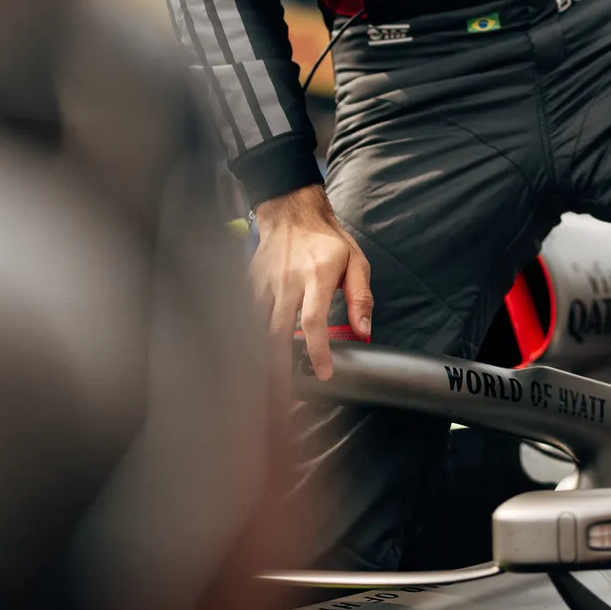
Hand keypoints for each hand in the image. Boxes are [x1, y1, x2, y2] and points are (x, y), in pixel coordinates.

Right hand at [250, 183, 372, 380]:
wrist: (291, 213)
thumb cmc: (327, 240)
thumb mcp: (356, 262)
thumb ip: (360, 297)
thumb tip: (364, 331)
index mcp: (317, 275)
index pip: (314, 321)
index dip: (317, 351)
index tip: (324, 374)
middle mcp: (288, 281)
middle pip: (278, 331)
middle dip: (279, 367)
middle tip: (283, 397)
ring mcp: (265, 282)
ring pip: (257, 327)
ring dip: (260, 357)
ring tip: (263, 386)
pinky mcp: (250, 282)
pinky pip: (246, 316)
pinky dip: (247, 338)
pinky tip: (250, 358)